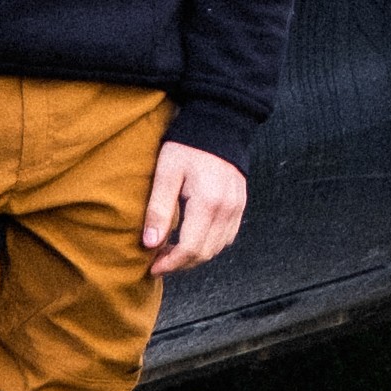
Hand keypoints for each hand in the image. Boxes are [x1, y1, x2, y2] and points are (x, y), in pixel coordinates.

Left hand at [141, 139, 247, 274]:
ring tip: (172, 251)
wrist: (218, 123)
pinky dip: (210, 245)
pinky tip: (192, 238)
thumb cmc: (186, 146)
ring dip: (195, 256)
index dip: (170, 263)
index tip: (152, 267)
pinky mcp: (240, 204)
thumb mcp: (166, 173)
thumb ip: (159, 209)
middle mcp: (227, 210)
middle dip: (180, 264)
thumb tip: (150, 244)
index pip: (189, 248)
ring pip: (217, 248)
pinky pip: (227, 236)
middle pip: (204, 253)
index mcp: (207, 203)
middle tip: (158, 261)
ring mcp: (237, 208)